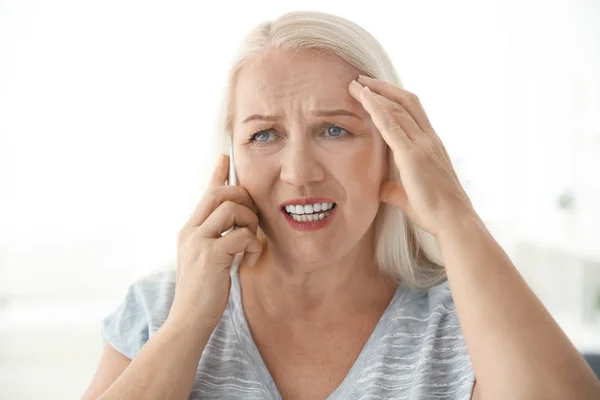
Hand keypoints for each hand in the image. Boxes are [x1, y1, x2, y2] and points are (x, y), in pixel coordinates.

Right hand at [171, 155, 261, 326]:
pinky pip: (241, 235)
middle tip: (253, 217)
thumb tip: (237, 227)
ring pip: (231, 208)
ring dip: (250, 222)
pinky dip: (254, 245)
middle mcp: (190, 231)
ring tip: (252, 243)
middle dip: (243, 197)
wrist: (189, 320)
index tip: (225, 157)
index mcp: (189, 230)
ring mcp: (198, 241)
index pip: (205, 194)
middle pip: (219, 193)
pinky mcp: (210, 255)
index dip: (217, 174)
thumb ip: (216, 241)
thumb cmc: (202, 293)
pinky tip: (252, 261)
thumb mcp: (206, 261)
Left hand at [348, 76, 476, 237]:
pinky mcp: (413, 155)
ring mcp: (422, 145)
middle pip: (405, 102)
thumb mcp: (410, 197)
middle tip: (361, 79)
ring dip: (375, 93)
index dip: (393, 97)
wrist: (453, 221)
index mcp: (431, 145)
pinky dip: (376, 108)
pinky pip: (391, 125)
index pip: (413, 111)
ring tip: (355, 83)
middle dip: (382, 88)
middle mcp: (429, 139)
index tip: (375, 89)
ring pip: (397, 108)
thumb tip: (382, 188)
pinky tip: (364, 97)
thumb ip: (395, 189)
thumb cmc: (436, 212)